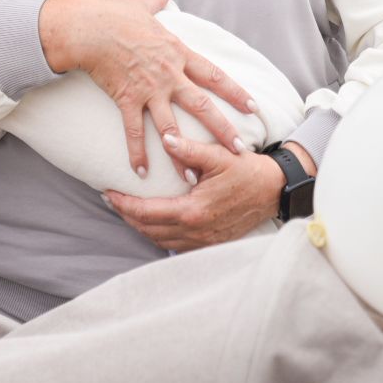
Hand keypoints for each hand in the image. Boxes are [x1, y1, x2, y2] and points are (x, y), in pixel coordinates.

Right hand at [40, 0, 255, 179]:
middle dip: (222, 130)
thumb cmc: (113, 14)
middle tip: (239, 150)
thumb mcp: (140, 6)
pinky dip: (137, 153)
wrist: (88, 28)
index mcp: (177, 53)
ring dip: (183, 154)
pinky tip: (140, 172)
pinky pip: (134, 131)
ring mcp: (148, 90)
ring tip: (193, 178)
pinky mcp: (126, 99)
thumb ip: (156, 2)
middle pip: (202, 107)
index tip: (251, 106)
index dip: (234, 92)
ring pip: (172, 128)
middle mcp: (168, 75)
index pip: (213, 76)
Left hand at [105, 133, 282, 250]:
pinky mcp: (210, 243)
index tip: (108, 192)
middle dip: (126, 215)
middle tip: (110, 200)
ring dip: (140, 227)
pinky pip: (175, 245)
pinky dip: (158, 235)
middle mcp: (196, 231)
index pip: (146, 212)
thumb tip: (164, 137)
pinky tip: (152, 222)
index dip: (124, 203)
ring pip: (160, 240)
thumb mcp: (218, 156)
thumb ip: (188, 149)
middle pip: (148, 230)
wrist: (275, 191)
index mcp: (193, 211)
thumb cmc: (247, 171)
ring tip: (126, 210)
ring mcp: (203, 241)